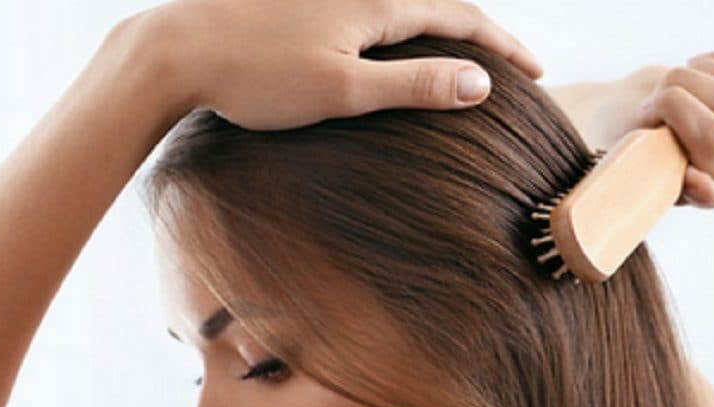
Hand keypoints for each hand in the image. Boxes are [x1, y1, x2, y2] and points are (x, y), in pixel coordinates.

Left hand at [138, 0, 543, 130]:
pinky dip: (403, 28)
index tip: (538, 72)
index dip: (504, 45)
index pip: (462, 17)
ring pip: (404, 5)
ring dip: (442, 27)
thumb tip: (482, 83)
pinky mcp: (303, 3)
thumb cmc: (255, 75)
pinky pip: (372, 10)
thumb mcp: (343, 90)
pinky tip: (395, 48)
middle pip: (438, 3)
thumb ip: (414, 86)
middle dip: (480, 33)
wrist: (176, 51)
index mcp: (375, 2)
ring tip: (464, 57)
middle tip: (510, 64)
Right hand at [593, 50, 713, 207]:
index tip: (644, 112)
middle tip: (654, 91)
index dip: (677, 109)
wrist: (637, 131)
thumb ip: (665, 176)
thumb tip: (713, 193)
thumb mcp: (633, 160)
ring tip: (678, 75)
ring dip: (708, 70)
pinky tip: (700, 66)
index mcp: (711, 194)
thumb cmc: (629, 149)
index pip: (713, 137)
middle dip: (685, 84)